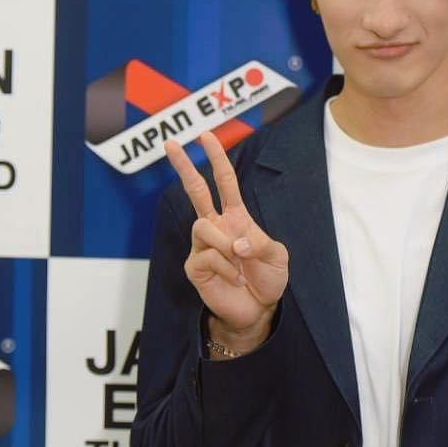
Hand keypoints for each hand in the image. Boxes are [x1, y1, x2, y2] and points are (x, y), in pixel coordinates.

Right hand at [165, 132, 288, 351]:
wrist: (259, 310)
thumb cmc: (268, 279)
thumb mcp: (277, 256)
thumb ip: (260, 243)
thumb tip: (235, 243)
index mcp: (236, 217)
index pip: (224, 182)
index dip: (216, 159)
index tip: (205, 136)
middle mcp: (216, 227)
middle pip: (195, 190)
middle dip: (184, 166)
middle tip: (170, 142)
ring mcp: (202, 246)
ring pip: (202, 226)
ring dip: (223, 243)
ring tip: (238, 263)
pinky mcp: (195, 266)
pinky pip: (206, 256)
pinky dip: (226, 268)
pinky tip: (233, 279)